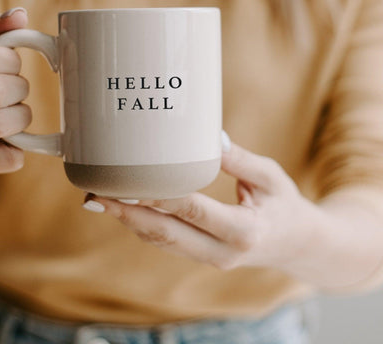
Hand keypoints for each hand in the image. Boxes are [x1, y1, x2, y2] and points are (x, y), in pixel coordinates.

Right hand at [0, 8, 31, 172]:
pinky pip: (6, 157)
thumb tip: (20, 15)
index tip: (11, 66)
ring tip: (15, 112)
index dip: (10, 63)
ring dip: (21, 116)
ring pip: (0, 123)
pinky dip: (19, 148)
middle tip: (15, 90)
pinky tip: (9, 138)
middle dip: (19, 89)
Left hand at [84, 139, 320, 273]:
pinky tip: (125, 209)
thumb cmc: (286, 207)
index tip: (126, 181)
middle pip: (165, 232)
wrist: (300, 246)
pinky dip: (143, 226)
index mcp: (243, 231)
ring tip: (100, 200)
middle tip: (96, 194)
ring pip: (161, 241)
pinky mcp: (203, 257)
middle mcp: (222, 252)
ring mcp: (210, 259)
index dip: (155, 196)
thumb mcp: (270, 177)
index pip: (190, 210)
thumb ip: (238, 159)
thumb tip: (207, 136)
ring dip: (129, 221)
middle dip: (128, 213)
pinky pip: (167, 242)